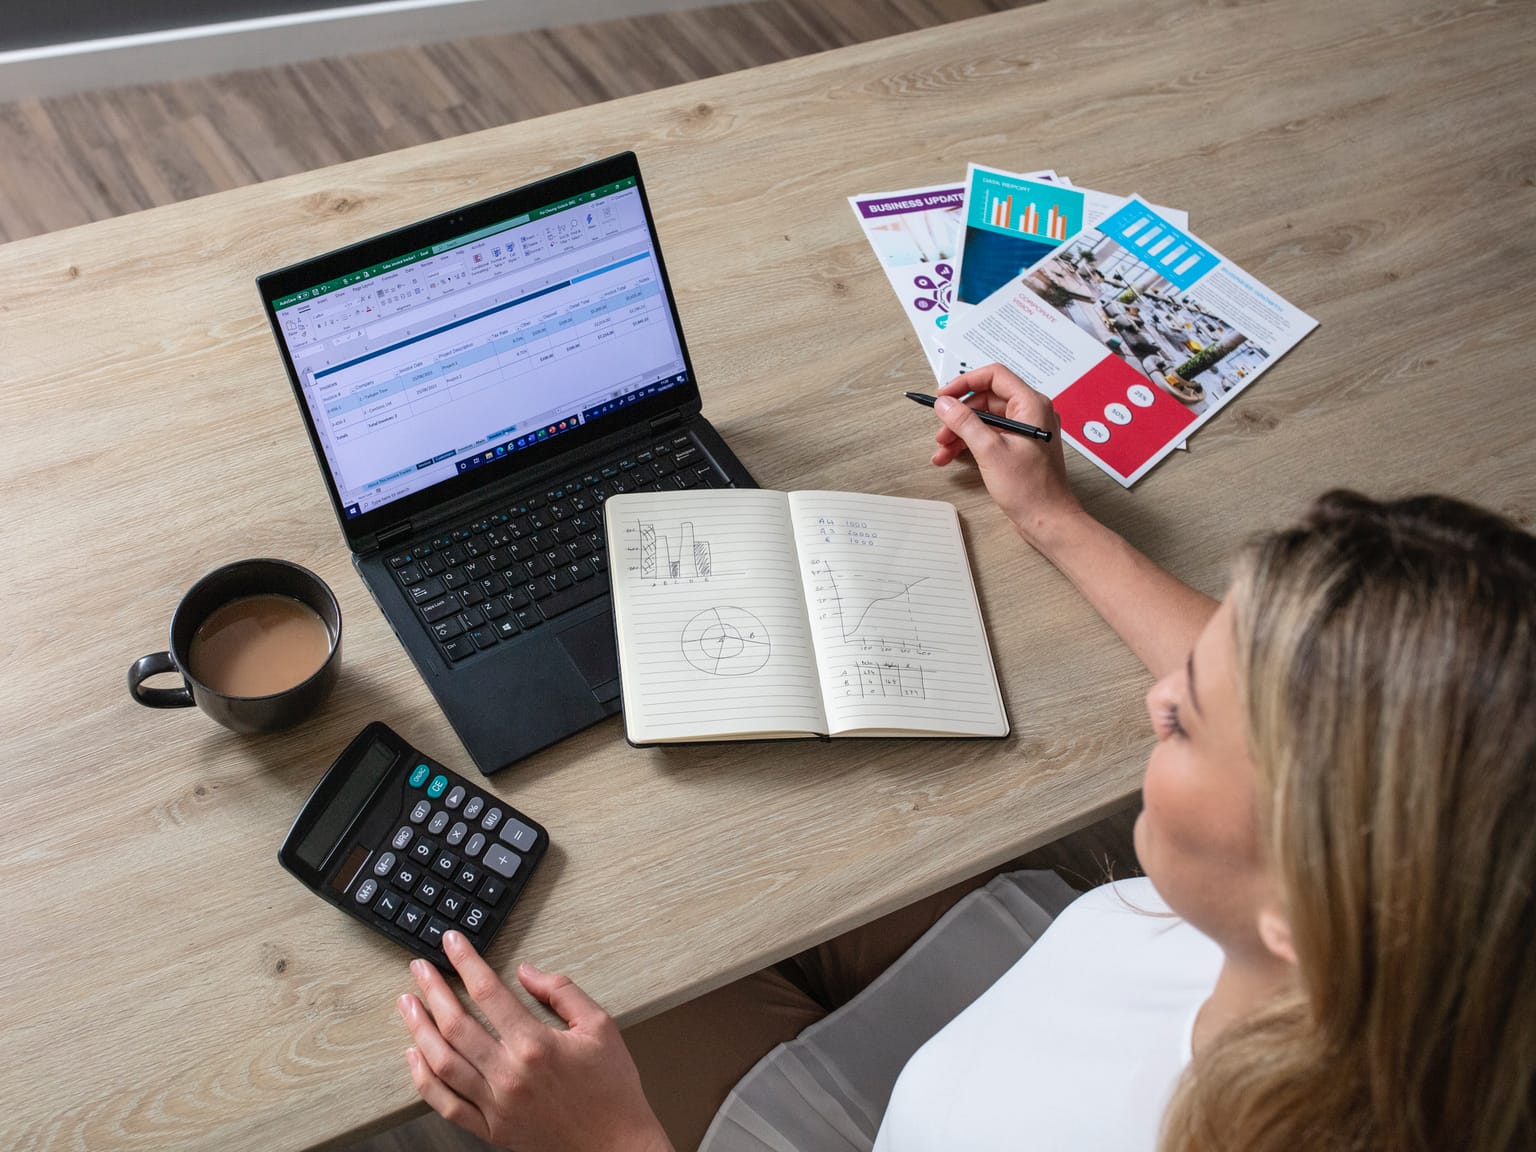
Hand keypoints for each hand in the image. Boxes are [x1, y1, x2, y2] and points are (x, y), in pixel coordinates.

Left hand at [397, 930, 672, 1151]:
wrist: (616, 1147)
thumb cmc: (612, 1089)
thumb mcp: (600, 1026)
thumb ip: (561, 992)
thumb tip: (526, 972)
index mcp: (536, 1045)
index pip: (488, 993)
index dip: (466, 962)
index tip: (451, 943)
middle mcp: (509, 1075)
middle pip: (455, 1025)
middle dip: (432, 991)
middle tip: (419, 968)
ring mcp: (496, 1105)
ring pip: (442, 1063)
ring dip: (418, 1029)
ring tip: (407, 1005)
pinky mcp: (491, 1130)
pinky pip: (446, 1104)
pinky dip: (423, 1080)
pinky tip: (415, 1057)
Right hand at [930, 363, 1083, 551]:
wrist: (1048, 520)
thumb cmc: (1031, 490)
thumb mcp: (990, 451)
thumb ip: (964, 422)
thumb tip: (945, 403)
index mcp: (1031, 405)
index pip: (994, 376)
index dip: (965, 383)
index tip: (944, 397)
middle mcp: (1031, 413)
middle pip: (986, 399)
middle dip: (959, 415)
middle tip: (942, 431)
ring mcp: (1025, 430)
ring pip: (985, 419)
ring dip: (961, 432)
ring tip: (942, 450)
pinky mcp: (1019, 447)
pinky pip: (991, 435)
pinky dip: (970, 443)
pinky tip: (953, 457)